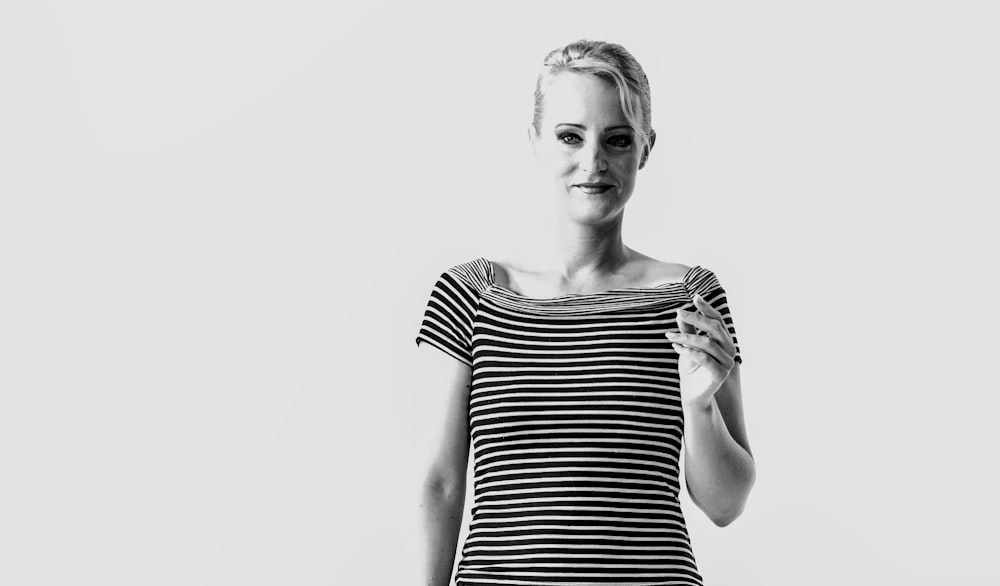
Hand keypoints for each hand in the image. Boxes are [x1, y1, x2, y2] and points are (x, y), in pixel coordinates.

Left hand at [665, 293, 737, 408]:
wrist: (691, 393)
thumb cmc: (690, 367)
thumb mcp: (687, 345)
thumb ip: (687, 330)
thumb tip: (680, 313)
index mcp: (724, 340)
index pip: (718, 320)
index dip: (707, 308)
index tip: (695, 297)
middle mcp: (729, 350)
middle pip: (715, 328)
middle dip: (696, 318)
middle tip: (678, 313)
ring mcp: (727, 363)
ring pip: (706, 343)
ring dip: (686, 336)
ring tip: (670, 335)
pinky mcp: (720, 374)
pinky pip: (703, 358)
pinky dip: (688, 350)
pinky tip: (676, 347)